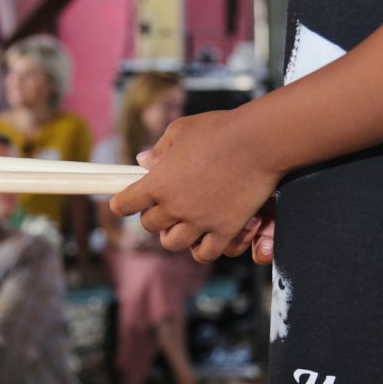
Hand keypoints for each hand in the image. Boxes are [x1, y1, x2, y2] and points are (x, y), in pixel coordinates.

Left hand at [110, 109, 281, 262]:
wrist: (259, 142)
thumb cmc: (220, 129)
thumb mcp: (181, 130)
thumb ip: (159, 149)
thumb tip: (143, 161)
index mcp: (158, 182)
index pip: (125, 204)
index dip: (122, 203)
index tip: (124, 202)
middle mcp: (175, 206)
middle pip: (149, 225)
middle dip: (153, 215)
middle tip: (163, 205)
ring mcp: (200, 222)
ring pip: (172, 243)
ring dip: (173, 234)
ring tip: (182, 223)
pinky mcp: (224, 231)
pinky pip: (204, 254)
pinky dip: (200, 248)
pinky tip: (204, 236)